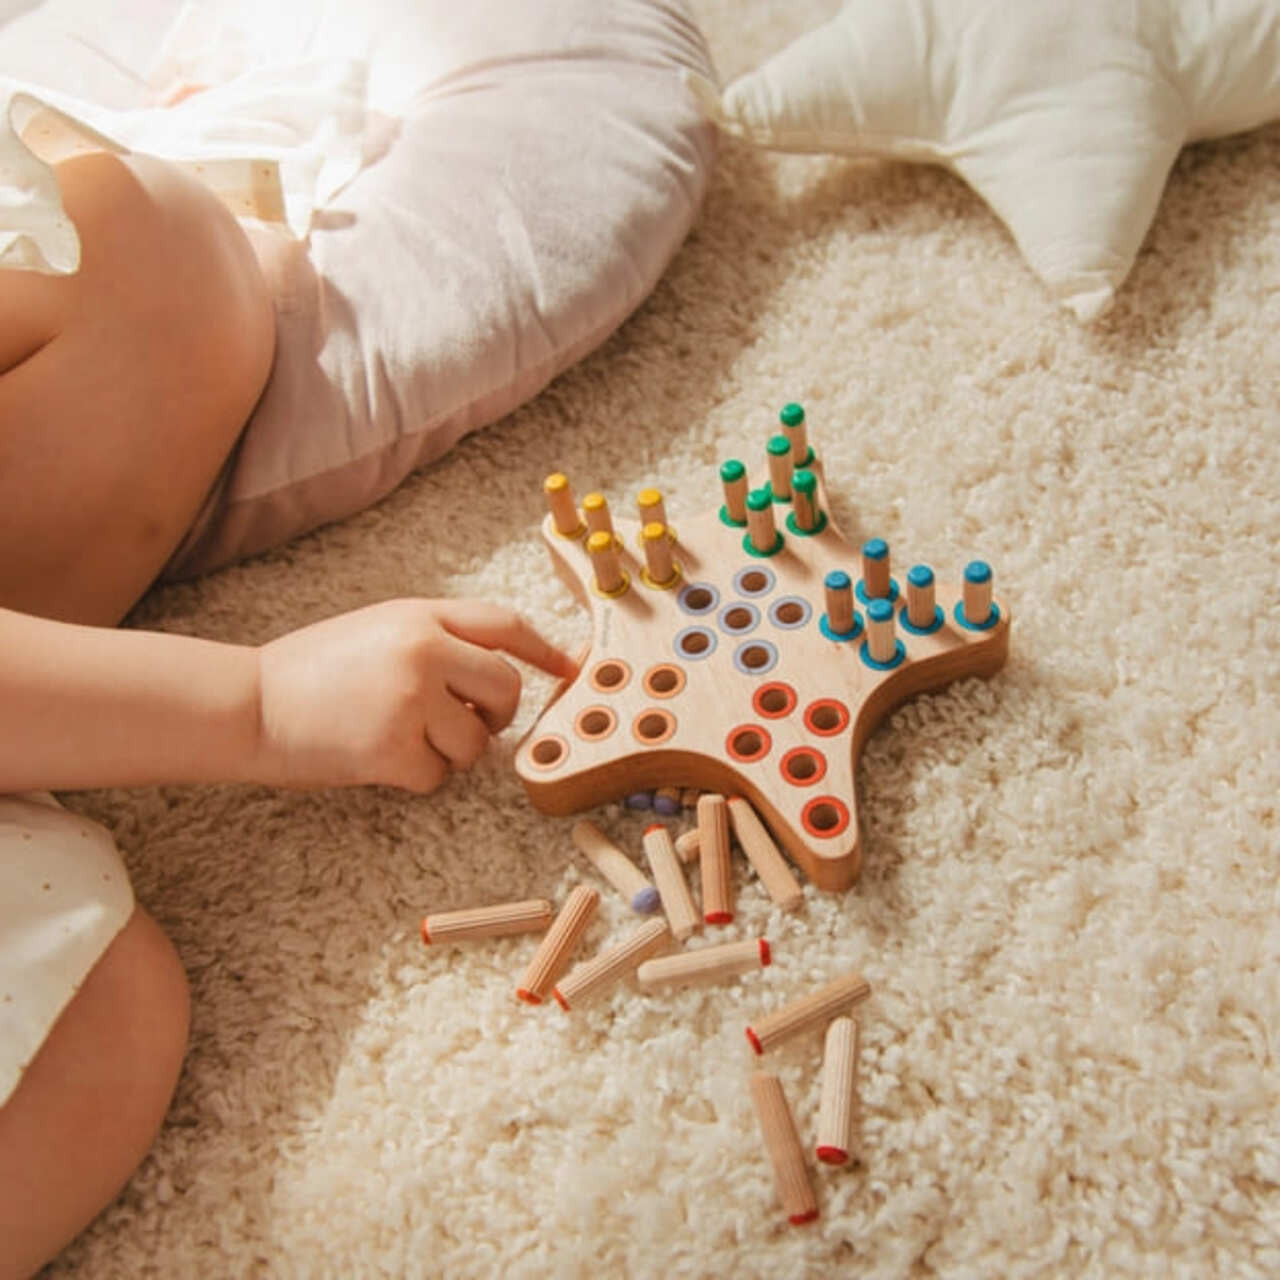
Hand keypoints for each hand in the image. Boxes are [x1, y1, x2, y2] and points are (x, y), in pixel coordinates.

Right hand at [253, 598, 576, 792]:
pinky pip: (438, 777)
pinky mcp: (392, 749)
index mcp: (420, 616)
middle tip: (469, 724)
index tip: (570, 669)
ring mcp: (409, 700)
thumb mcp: (378, 629)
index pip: (504, 626)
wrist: (248, 703)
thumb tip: (503, 668)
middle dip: (497, 715)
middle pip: (506, 689)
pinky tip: (377, 759)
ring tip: (402, 738)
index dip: (544, 650)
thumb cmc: (311, 670)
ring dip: (451, 752)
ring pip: (477, 743)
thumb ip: (438, 639)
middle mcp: (423, 651)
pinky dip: (416, 778)